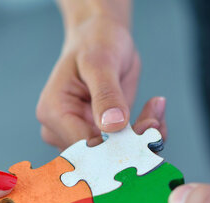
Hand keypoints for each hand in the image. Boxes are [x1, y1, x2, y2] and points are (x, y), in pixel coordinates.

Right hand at [37, 14, 164, 148]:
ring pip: (116, 155)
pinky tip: (154, 114)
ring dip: (142, 138)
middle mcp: (62, 131)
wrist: (101, 38)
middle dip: (133, 143)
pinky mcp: (101, 137)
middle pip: (100, 156)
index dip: (115, 148)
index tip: (144, 134)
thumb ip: (106, 94)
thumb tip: (113, 125)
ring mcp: (81, 136)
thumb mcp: (100, 62)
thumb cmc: (95, 43)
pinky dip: (145, 136)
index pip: (84, 147)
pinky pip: (125, 148)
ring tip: (155, 110)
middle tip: (155, 121)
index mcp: (54, 113)